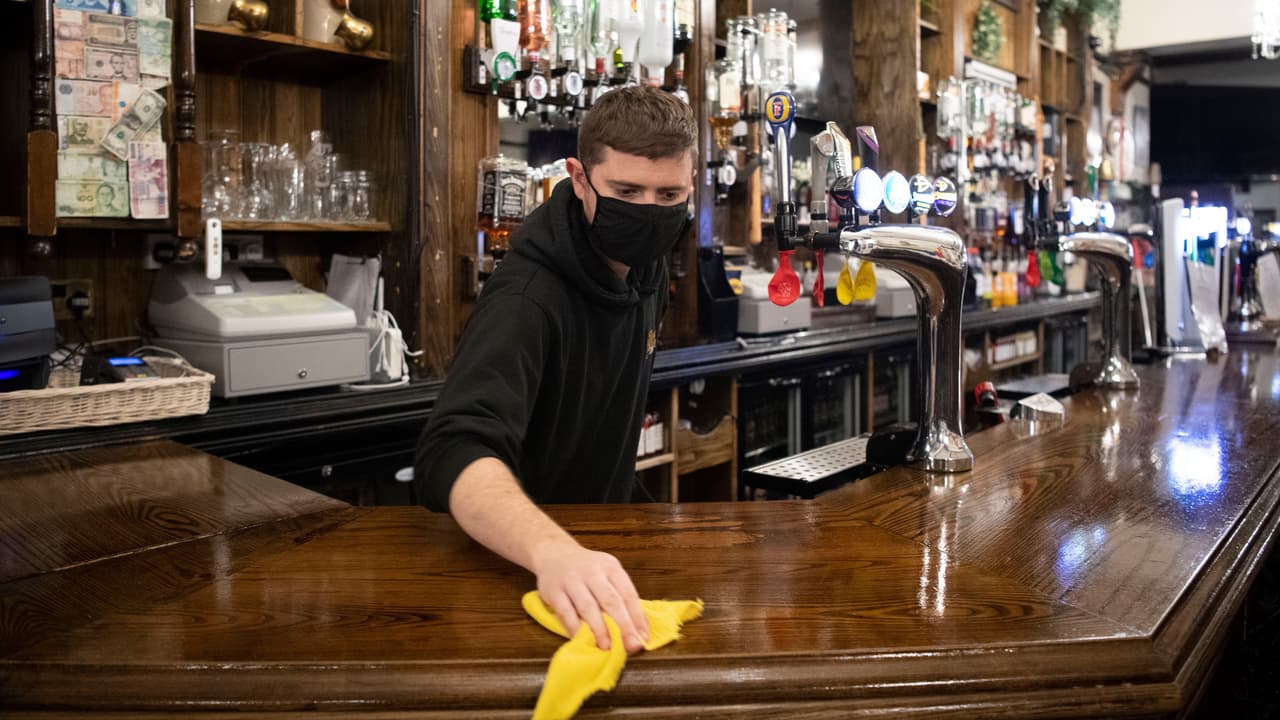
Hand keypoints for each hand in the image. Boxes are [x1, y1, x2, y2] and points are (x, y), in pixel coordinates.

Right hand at [532, 541, 648, 652]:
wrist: (554, 554)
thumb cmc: (587, 570)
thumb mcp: (607, 574)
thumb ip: (621, 597)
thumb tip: (638, 629)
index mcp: (611, 568)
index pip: (628, 594)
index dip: (638, 617)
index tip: (644, 638)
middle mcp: (593, 572)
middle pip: (611, 600)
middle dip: (623, 625)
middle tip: (631, 646)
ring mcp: (572, 581)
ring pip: (588, 607)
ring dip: (599, 629)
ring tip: (607, 647)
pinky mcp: (554, 591)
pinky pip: (566, 612)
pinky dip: (575, 628)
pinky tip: (582, 640)